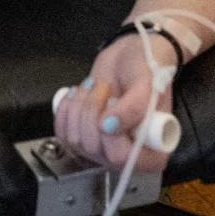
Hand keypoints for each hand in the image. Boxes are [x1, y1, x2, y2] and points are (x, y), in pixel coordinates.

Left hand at [53, 32, 176, 173]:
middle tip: (105, 86)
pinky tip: (80, 92)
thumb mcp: (148, 84)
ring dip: (81, 105)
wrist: (130, 56)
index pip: (122, 158)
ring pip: (75, 139)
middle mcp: (126, 155)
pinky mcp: (82, 135)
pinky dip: (66, 108)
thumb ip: (134, 107)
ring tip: (96, 86)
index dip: (111, 134)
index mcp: (152, 151)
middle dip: (93, 110)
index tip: (114, 101)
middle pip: (94, 148)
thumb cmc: (148, 69)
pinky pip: (62, 131)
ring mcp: (102, 148)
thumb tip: (107, 127)